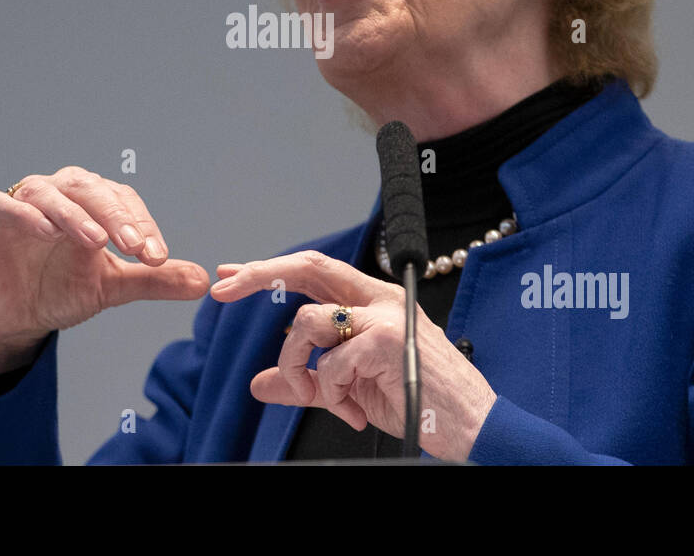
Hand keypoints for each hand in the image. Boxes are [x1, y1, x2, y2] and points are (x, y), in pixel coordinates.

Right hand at [0, 167, 208, 377]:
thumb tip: (202, 281)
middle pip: (91, 190)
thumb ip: (153, 279)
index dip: (141, 225)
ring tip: (98, 241)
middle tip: (136, 247)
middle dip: (117, 217)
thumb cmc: (58, 290)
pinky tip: (47, 231)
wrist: (12, 320)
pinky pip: (5, 204)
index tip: (158, 257)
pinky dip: (26, 214)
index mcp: (90, 202)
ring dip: (77, 215)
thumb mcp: (112, 287)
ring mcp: (21, 201)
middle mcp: (58, 193)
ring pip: (51, 194)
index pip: (122, 201)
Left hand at [210, 250, 496, 459]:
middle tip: (223, 290)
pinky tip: (356, 413)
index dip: (270, 269)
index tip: (230, 275)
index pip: (314, 271)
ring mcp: (383, 317)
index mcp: (371, 302)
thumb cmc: (419, 403)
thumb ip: (308, 381)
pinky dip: (333, 396)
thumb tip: (261, 383)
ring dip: (297, 367)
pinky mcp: (385, 340)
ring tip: (324, 397)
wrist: (470, 425)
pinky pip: (330, 364)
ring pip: (307, 322)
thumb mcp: (352, 391)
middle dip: (259, 274)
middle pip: (308, 267)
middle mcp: (377, 300)